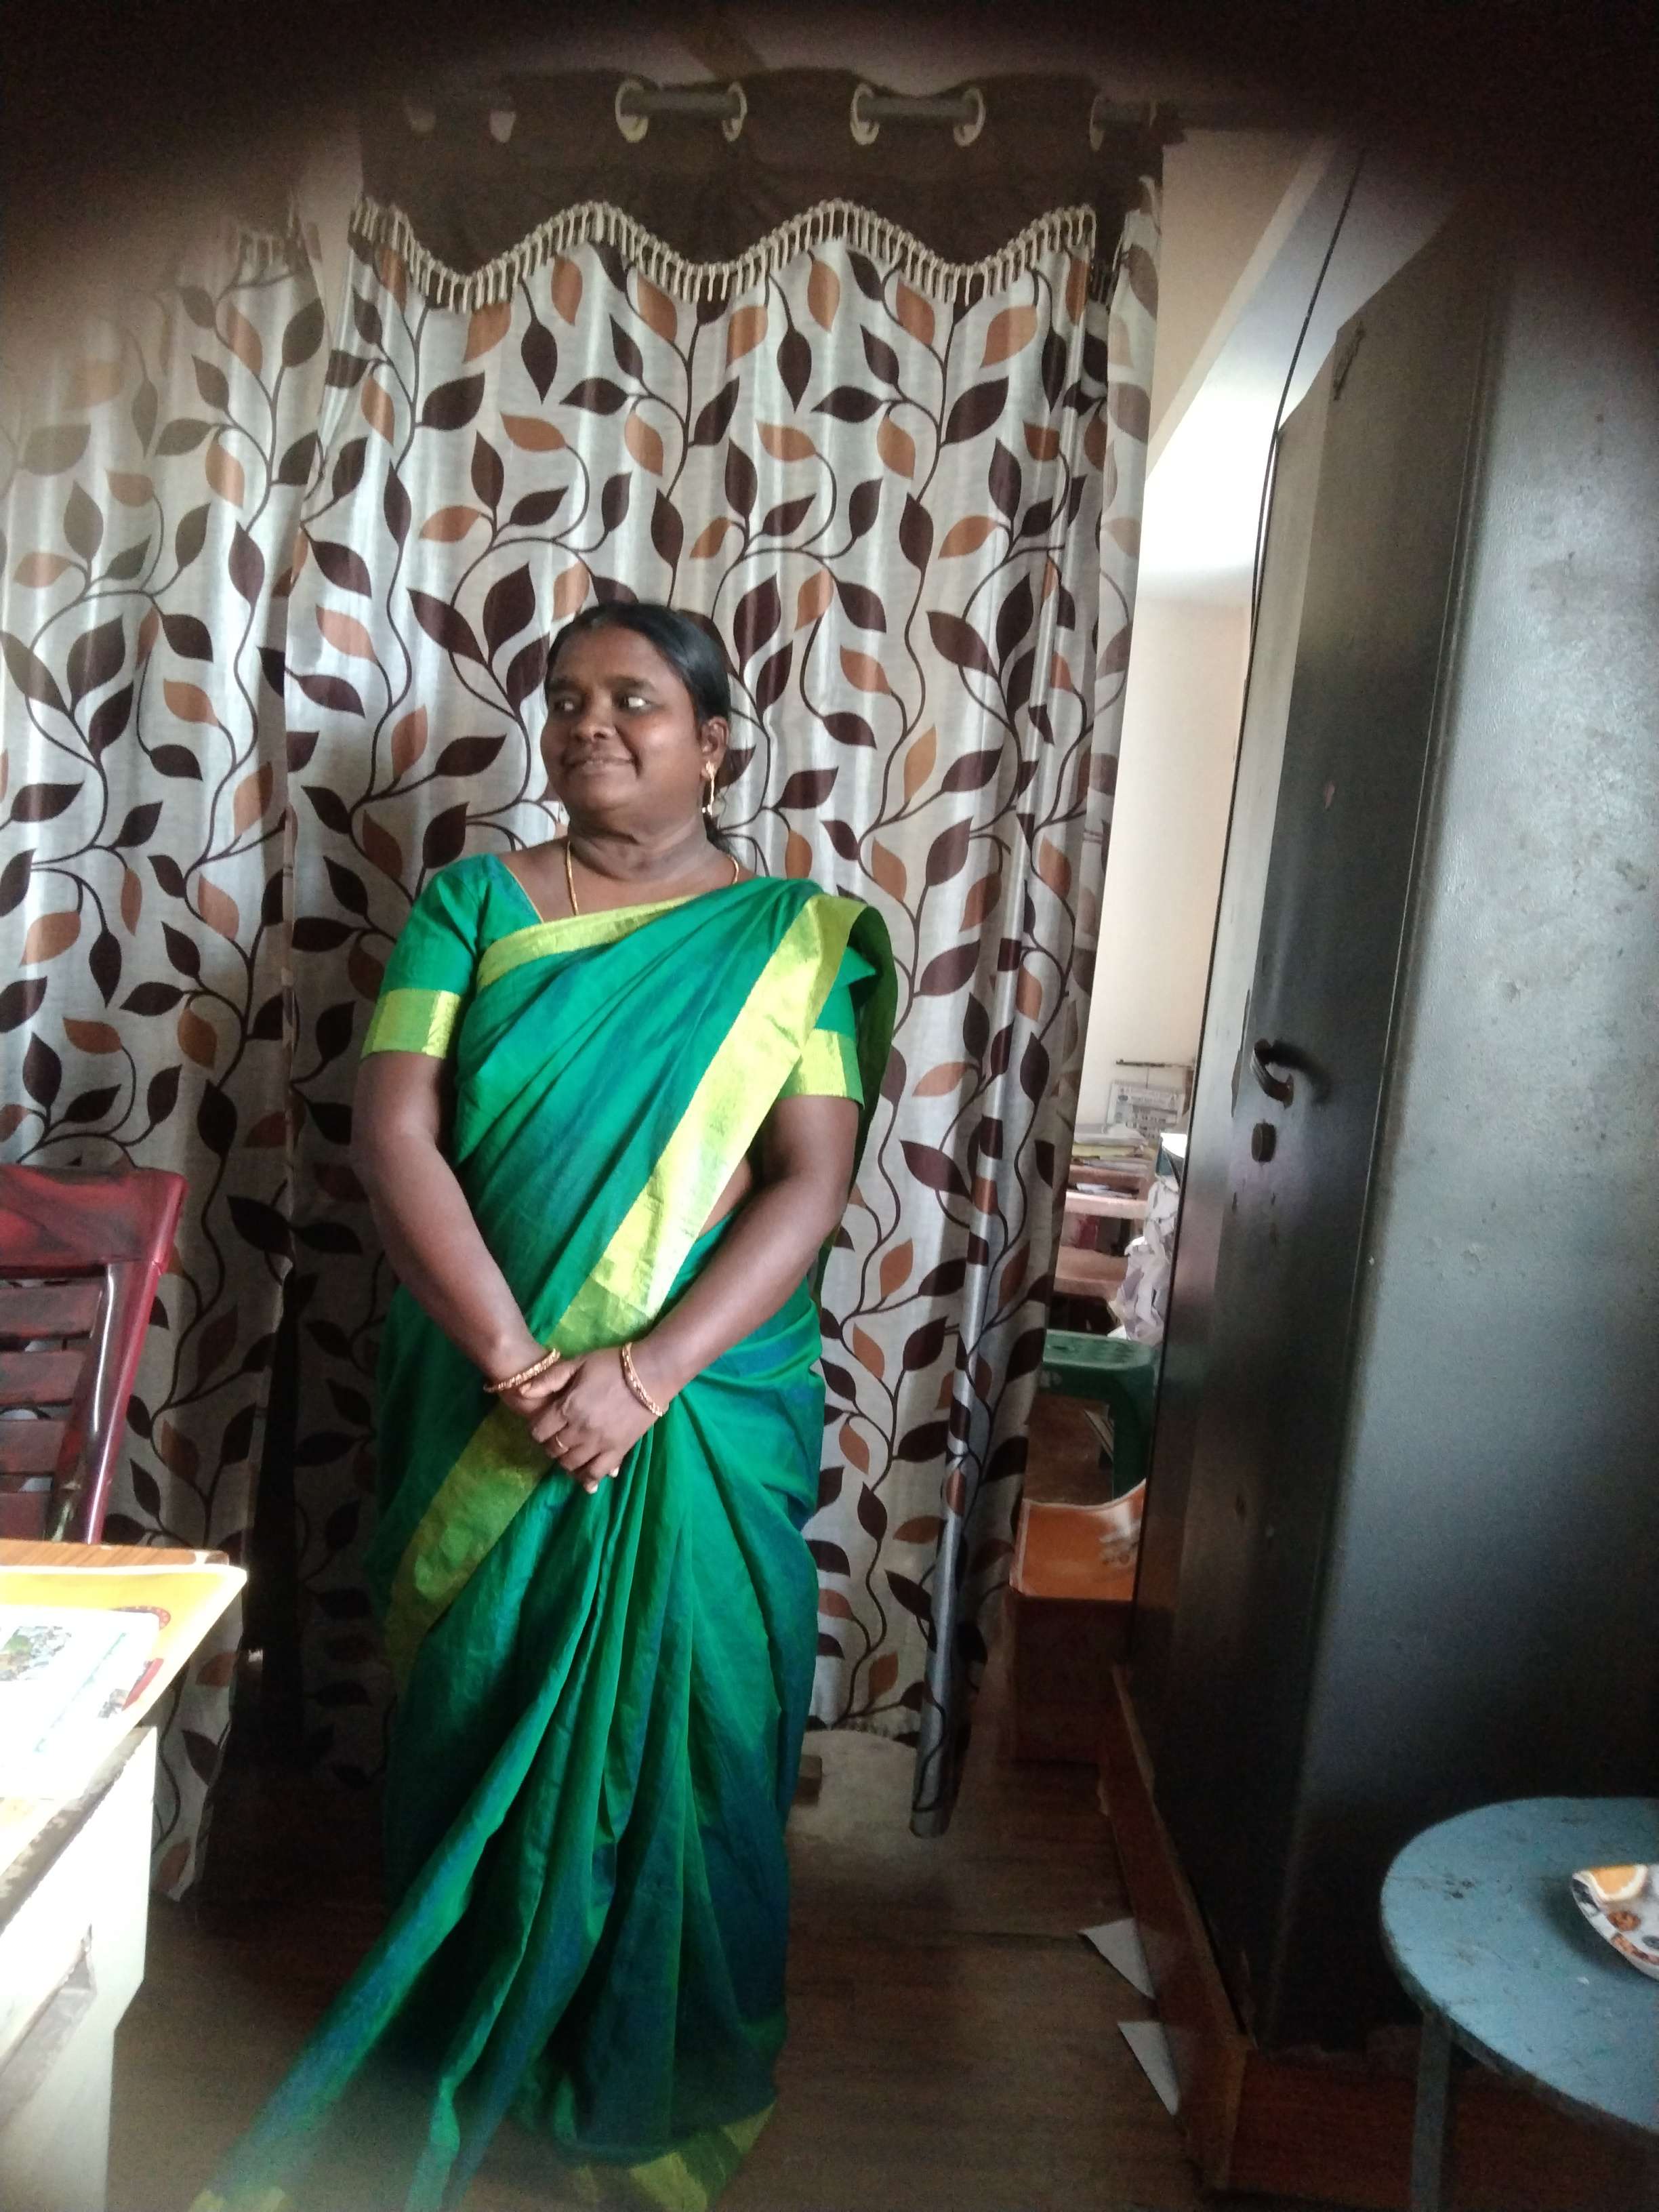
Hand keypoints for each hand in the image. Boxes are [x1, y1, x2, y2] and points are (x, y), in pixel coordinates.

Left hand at [504, 1347, 661, 1494]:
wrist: (651, 1374)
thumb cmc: (612, 1365)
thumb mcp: (577, 1363)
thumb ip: (548, 1379)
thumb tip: (521, 1392)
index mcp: (567, 1408)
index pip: (539, 1431)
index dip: (537, 1429)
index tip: (543, 1425)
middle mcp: (579, 1430)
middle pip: (553, 1449)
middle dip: (550, 1444)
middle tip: (556, 1436)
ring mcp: (599, 1443)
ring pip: (571, 1464)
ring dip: (565, 1460)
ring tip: (570, 1451)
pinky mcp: (617, 1451)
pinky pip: (597, 1473)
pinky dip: (587, 1479)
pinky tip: (585, 1479)